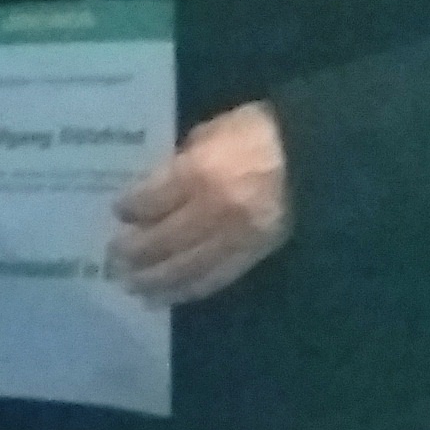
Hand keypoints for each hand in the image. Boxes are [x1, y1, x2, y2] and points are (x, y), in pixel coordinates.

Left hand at [110, 102, 290, 302]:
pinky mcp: (256, 254)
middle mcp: (215, 211)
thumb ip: (177, 165)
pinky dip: (186, 291)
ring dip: (152, 282)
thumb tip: (150, 192)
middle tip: (111, 260)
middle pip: (160, 242)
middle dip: (131, 254)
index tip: (118, 213)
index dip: (129, 209)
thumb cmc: (259, 133)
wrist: (318, 152)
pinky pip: (215, 279)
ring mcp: (237, 237)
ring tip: (130, 285)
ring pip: (184, 270)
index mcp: (199, 174)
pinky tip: (164, 296)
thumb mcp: (210, 134)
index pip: (148, 202)